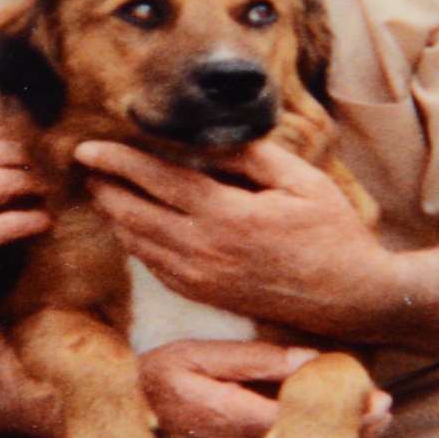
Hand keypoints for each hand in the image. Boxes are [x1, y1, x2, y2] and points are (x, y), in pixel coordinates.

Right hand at [0, 128, 49, 298]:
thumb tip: (2, 167)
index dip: (21, 141)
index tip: (39, 153)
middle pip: (1, 149)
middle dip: (32, 159)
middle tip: (46, 175)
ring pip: (6, 178)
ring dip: (34, 186)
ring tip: (44, 197)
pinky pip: (10, 222)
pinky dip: (34, 220)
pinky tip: (42, 224)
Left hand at [78, 139, 392, 333]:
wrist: (353, 299)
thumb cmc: (333, 233)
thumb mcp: (301, 182)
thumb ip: (251, 156)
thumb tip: (208, 137)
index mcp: (226, 215)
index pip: (155, 181)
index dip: (116, 161)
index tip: (87, 147)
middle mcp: (204, 250)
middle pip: (133, 213)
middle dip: (104, 186)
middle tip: (86, 165)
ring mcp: (201, 278)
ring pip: (137, 243)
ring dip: (114, 214)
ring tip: (102, 190)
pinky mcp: (204, 296)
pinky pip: (153, 268)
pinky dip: (134, 243)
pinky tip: (131, 226)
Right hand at [141, 340, 391, 437]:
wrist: (121, 423)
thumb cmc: (157, 379)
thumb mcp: (197, 356)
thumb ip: (254, 360)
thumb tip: (308, 360)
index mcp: (235, 417)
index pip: (306, 419)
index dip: (345, 412)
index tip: (378, 397)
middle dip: (355, 430)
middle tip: (386, 408)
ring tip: (374, 425)